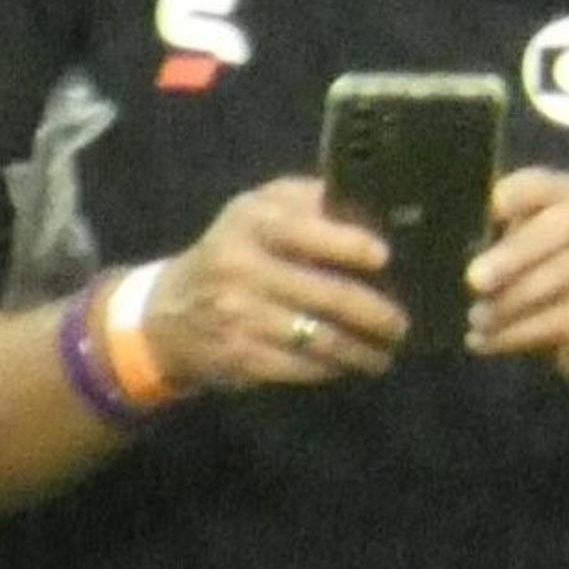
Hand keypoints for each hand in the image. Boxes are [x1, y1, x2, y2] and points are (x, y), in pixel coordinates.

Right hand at [149, 177, 406, 387]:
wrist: (167, 314)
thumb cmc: (232, 251)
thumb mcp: (257, 210)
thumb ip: (307, 200)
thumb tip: (373, 208)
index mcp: (253, 223)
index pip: (309, 231)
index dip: (352, 246)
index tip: (386, 259)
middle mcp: (242, 268)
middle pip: (327, 294)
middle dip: (375, 313)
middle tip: (402, 324)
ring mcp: (239, 316)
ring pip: (319, 338)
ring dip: (361, 350)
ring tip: (385, 353)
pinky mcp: (239, 355)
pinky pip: (299, 366)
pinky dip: (330, 368)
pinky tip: (348, 366)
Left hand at [466, 167, 568, 407]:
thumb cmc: (547, 290)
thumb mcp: (521, 261)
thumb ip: (493, 248)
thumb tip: (442, 255)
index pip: (548, 183)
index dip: (521, 191)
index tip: (492, 206)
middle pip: (563, 225)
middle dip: (515, 251)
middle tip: (474, 280)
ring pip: (568, 271)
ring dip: (513, 299)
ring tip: (475, 320)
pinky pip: (568, 319)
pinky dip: (520, 333)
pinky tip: (485, 343)